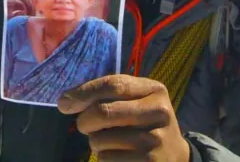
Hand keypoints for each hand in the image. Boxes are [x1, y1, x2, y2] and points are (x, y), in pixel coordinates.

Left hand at [58, 75, 190, 161]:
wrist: (175, 156)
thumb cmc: (145, 123)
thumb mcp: (137, 101)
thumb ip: (107, 95)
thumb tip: (66, 101)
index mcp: (154, 90)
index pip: (113, 84)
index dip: (84, 92)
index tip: (64, 102)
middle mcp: (158, 112)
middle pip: (104, 112)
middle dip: (84, 120)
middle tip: (84, 125)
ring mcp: (155, 140)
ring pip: (101, 139)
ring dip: (95, 142)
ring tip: (109, 142)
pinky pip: (107, 159)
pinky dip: (104, 158)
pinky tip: (118, 155)